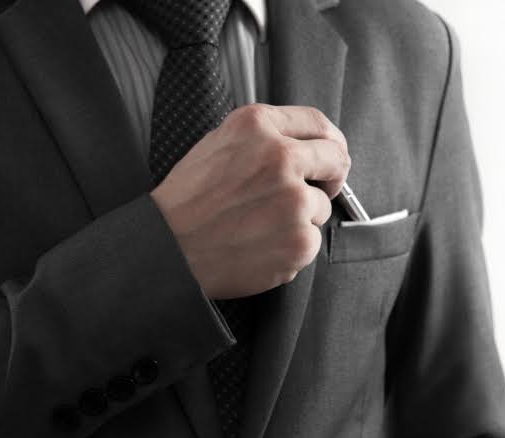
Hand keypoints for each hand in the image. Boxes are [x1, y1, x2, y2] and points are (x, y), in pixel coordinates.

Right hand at [150, 104, 350, 298]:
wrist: (168, 247)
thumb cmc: (186, 201)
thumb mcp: (217, 143)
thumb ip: (263, 136)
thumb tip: (303, 144)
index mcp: (258, 127)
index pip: (318, 122)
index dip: (329, 140)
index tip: (331, 153)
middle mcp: (281, 158)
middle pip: (336, 159)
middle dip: (332, 175)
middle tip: (319, 189)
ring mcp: (294, 201)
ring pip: (321, 207)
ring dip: (301, 217)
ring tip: (260, 224)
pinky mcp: (299, 240)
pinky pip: (311, 240)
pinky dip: (291, 246)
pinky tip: (261, 244)